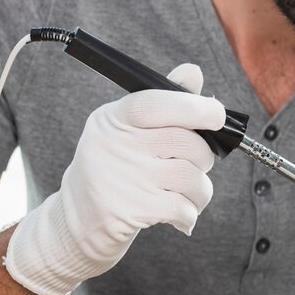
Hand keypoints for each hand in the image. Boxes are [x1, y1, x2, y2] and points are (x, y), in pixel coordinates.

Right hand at [5, 63, 225, 294]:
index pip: (154, 102)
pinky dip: (190, 213)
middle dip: (204, 156)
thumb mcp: (126, 130)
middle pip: (184, 141)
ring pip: (190, 176)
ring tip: (190, 194)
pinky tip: (181, 216)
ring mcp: (119, 179)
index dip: (193, 106)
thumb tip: (193, 72)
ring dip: (201, 189)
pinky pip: (182, 207)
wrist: (77, 222)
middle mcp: (112, 146)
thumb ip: (163, 102)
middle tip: (196, 165)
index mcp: (112, 119)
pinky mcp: (128, 212)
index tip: (217, 113)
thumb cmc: (113, 169)